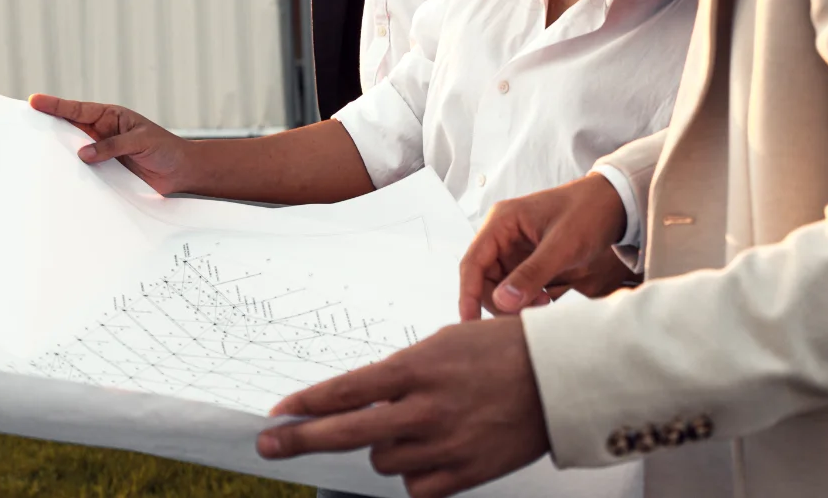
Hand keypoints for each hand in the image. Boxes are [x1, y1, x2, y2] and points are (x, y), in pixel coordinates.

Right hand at [29, 94, 197, 194]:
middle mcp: (103, 133)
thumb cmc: (166, 149)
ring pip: (74, 151)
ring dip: (58, 152)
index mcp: (111, 117)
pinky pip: (85, 172)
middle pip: (69, 128)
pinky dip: (72, 174)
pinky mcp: (105, 173)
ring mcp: (102, 153)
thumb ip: (114, 146)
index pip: (78, 110)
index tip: (34, 101)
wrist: (181, 172)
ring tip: (34, 152)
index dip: (56, 105)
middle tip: (25, 123)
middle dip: (48, 125)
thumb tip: (83, 154)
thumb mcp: (142, 141)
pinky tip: (59, 177)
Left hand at [257, 318, 548, 497]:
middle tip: (269, 446)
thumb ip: (402, 372)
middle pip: (346, 433)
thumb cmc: (503, 350)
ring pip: (381, 461)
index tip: (278, 413)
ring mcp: (443, 445)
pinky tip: (428, 453)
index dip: (305, 405)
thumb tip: (364, 395)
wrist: (558, 379)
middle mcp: (424, 410)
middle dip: (299, 441)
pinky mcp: (464, 474)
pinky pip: (414, 486)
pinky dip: (413, 474)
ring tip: (412, 426)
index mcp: (416, 369)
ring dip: (382, 448)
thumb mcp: (444, 343)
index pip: (344, 391)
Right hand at [459, 173, 631, 320]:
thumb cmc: (588, 212)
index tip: (469, 323)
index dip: (468, 294)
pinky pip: (516, 285)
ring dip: (514, 301)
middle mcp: (502, 234)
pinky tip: (546, 300)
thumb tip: (502, 302)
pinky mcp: (528, 259)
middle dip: (500, 301)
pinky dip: (526, 298)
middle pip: (483, 278)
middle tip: (527, 315)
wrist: (615, 203)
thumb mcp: (562, 245)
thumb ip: (532, 274)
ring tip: (544, 304)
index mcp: (501, 222)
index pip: (472, 263)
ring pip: (499, 285)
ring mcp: (514, 248)